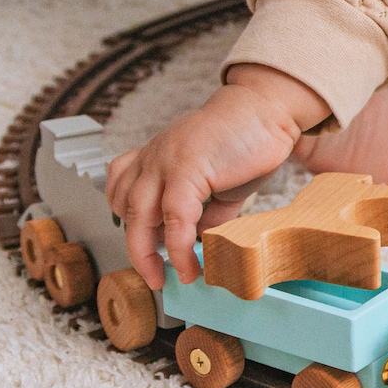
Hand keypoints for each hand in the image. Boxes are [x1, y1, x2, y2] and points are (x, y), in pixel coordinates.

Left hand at [106, 68, 327, 290]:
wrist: (267, 111)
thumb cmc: (245, 144)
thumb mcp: (216, 185)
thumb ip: (202, 212)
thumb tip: (195, 245)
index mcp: (153, 156)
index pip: (120, 191)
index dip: (130, 224)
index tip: (148, 249)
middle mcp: (151, 156)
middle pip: (125, 209)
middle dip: (136, 250)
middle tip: (152, 277)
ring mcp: (165, 159)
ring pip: (139, 215)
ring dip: (147, 254)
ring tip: (165, 276)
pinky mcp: (187, 167)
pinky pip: (174, 216)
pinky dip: (179, 246)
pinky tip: (190, 264)